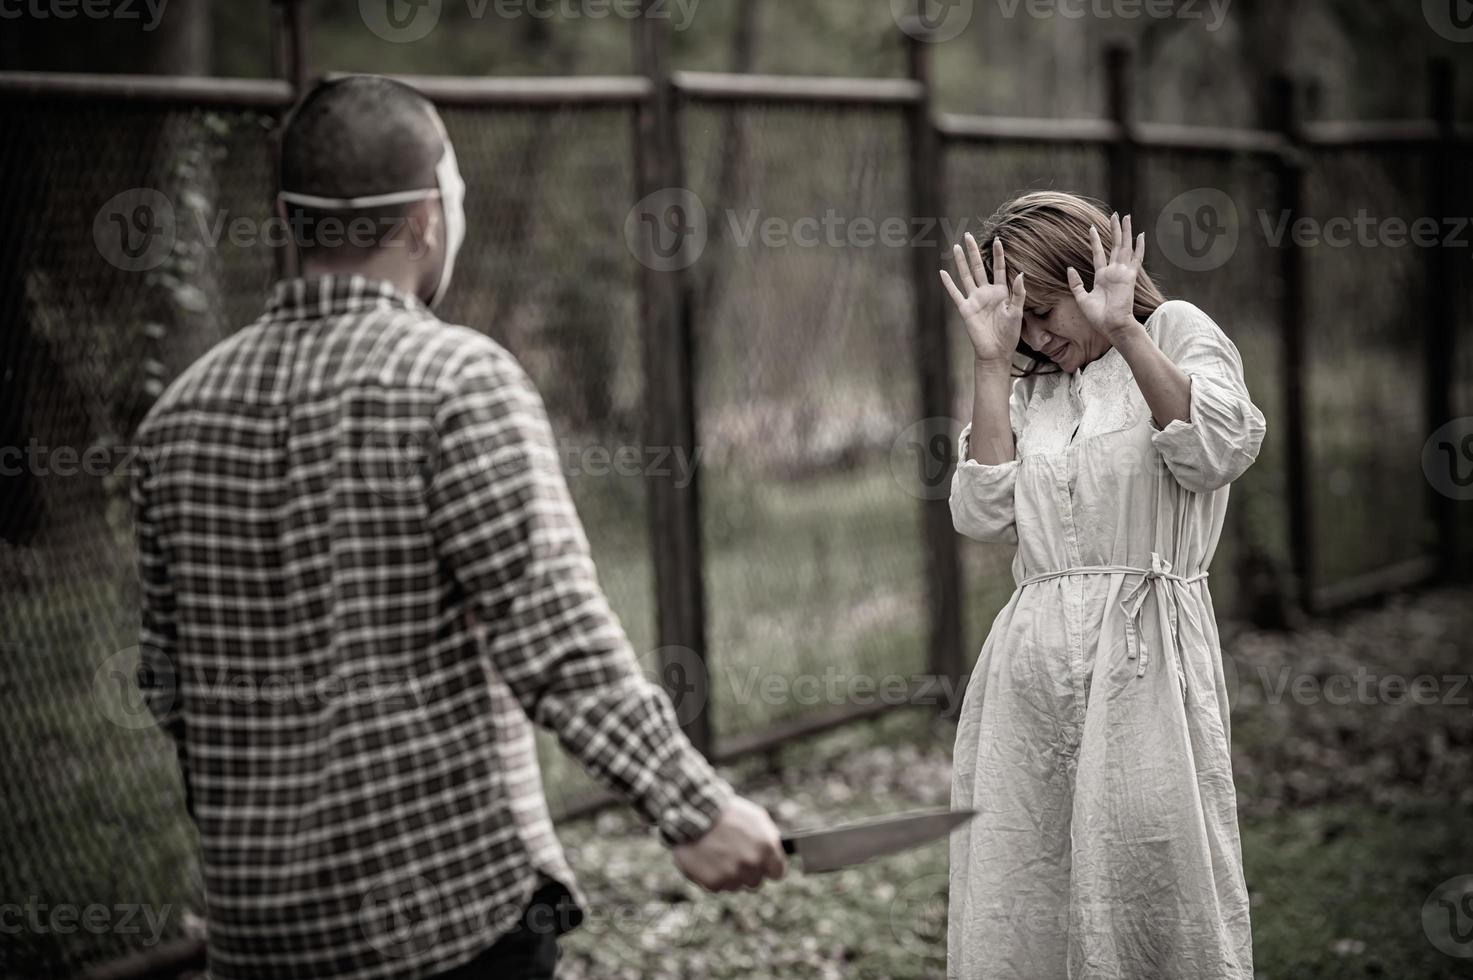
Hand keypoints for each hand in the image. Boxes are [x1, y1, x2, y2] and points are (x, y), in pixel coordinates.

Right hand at [673, 796, 787, 891]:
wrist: (693, 813)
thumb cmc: (726, 813)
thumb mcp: (756, 818)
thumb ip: (770, 839)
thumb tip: (774, 856)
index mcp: (767, 848)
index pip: (778, 873)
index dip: (769, 869)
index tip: (763, 866)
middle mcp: (752, 864)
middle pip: (756, 882)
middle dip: (748, 872)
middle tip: (735, 857)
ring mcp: (733, 875)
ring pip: (736, 886)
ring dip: (730, 875)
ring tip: (718, 854)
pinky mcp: (714, 883)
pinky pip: (719, 886)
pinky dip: (713, 876)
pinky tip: (708, 860)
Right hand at [941, 233, 1024, 365]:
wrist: (996, 351)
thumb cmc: (1009, 334)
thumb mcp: (1017, 312)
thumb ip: (1019, 293)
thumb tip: (1021, 274)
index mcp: (1001, 292)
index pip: (998, 268)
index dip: (998, 254)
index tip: (997, 239)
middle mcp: (986, 292)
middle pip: (978, 267)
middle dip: (973, 251)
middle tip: (968, 235)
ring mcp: (974, 299)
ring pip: (966, 276)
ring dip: (961, 262)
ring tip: (955, 247)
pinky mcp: (965, 309)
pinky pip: (955, 293)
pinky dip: (948, 284)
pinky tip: (942, 272)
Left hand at [1067, 212, 1145, 340]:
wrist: (1111, 326)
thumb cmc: (1097, 317)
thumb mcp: (1081, 298)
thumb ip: (1076, 283)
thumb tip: (1069, 268)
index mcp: (1102, 277)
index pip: (1099, 254)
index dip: (1096, 241)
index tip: (1091, 228)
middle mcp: (1113, 272)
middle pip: (1114, 246)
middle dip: (1114, 230)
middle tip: (1115, 215)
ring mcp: (1123, 273)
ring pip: (1124, 247)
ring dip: (1125, 232)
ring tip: (1125, 217)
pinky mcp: (1130, 277)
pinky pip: (1136, 259)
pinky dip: (1139, 247)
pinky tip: (1140, 235)